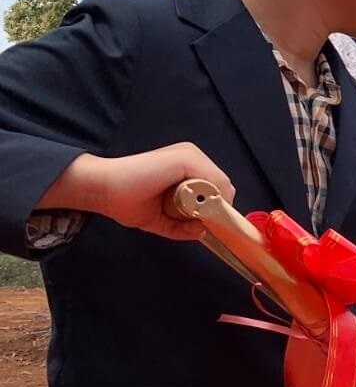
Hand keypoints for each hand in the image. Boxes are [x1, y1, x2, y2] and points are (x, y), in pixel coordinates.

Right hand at [50, 143, 237, 241]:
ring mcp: (190, 155)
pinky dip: (208, 199)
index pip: (217, 189)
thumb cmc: (127, 201)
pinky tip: (189, 206)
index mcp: (187, 168)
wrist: (103, 188)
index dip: (216, 208)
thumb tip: (202, 231)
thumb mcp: (161, 220)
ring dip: (210, 205)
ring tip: (185, 213)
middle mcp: (192, 157)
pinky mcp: (185, 158)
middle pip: (222, 187)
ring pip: (220, 185)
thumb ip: (182, 227)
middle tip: (194, 220)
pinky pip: (213, 181)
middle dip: (215, 208)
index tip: (203, 223)